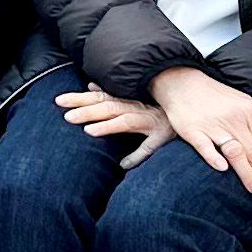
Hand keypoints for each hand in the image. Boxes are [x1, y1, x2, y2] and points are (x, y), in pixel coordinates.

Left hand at [56, 86, 176, 168]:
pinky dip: (137, 155)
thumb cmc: (159, 107)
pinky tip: (124, 165)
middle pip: (108, 107)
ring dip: (107, 126)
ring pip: (126, 121)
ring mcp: (150, 121)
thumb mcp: (135, 98)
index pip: (99, 97)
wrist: (192, 112)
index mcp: (128, 101)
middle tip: (66, 116)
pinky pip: (150, 147)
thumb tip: (92, 86)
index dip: (79, 99)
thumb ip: (112, 94)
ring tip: (88, 131)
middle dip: (87, 110)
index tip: (58, 101)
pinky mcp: (163, 136)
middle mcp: (137, 109)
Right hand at [152, 66, 251, 199]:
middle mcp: (235, 118)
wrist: (183, 83)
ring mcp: (213, 124)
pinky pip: (205, 145)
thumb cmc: (217, 98)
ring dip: (247, 173)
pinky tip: (222, 169)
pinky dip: (214, 157)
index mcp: (251, 112)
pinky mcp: (192, 129)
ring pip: (235, 151)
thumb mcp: (247, 105)